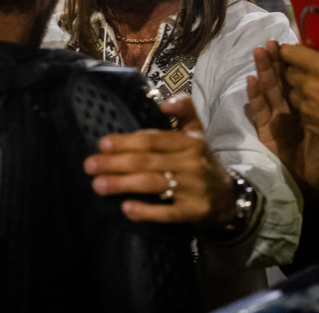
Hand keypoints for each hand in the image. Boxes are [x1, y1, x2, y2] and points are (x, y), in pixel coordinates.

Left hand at [84, 94, 235, 226]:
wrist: (229, 196)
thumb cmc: (201, 161)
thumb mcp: (197, 132)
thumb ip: (184, 110)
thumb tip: (164, 103)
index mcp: (188, 142)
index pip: (152, 140)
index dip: (126, 142)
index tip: (102, 144)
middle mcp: (190, 164)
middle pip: (146, 162)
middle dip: (114, 164)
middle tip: (89, 166)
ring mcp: (193, 189)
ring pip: (152, 185)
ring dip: (122, 185)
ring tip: (98, 185)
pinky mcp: (194, 212)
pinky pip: (167, 213)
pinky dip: (146, 212)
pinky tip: (126, 209)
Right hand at [246, 41, 318, 199]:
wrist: (313, 186)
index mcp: (312, 105)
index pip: (303, 77)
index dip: (298, 60)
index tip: (295, 41)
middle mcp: (292, 109)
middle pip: (283, 80)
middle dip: (277, 60)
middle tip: (273, 41)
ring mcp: (277, 119)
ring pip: (270, 90)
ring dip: (265, 70)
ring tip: (260, 51)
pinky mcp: (266, 131)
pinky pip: (260, 110)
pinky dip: (255, 95)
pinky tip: (251, 80)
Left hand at [280, 7, 318, 177]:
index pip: (291, 53)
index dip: (291, 48)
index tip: (299, 47)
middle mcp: (308, 88)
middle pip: (288, 71)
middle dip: (294, 65)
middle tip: (309, 64)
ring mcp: (306, 109)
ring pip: (291, 90)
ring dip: (297, 85)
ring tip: (314, 83)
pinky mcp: (309, 125)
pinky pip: (298, 109)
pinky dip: (303, 103)